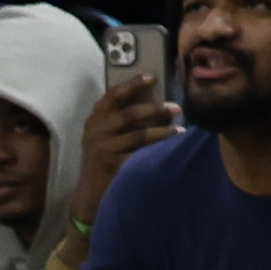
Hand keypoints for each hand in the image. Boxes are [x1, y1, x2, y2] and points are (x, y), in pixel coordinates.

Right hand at [71, 72, 173, 233]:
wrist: (90, 192)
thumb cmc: (101, 162)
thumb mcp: (101, 138)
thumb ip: (116, 122)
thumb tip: (153, 106)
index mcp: (94, 121)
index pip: (111, 96)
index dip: (132, 84)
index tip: (151, 77)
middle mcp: (96, 132)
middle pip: (128, 114)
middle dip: (154, 109)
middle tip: (176, 107)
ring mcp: (104, 148)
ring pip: (138, 134)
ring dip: (162, 130)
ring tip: (180, 130)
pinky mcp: (114, 164)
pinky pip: (141, 153)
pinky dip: (159, 149)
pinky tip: (173, 148)